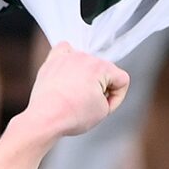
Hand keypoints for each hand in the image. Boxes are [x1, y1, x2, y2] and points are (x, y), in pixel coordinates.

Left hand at [13, 44, 127, 142]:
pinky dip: (68, 58)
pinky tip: (68, 70)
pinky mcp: (52, 61)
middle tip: (89, 104)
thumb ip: (109, 95)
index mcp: (101, 67)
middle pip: (104, 71)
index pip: (122, 79)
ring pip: (86, 63)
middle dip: (101, 87)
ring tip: (75, 95)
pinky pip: (64, 50)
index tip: (105, 108)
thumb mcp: (103, 111)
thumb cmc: (73, 115)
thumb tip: (99, 88)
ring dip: (85, 77)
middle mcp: (85, 57)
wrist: (46, 118)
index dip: (117, 98)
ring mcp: (67, 57)